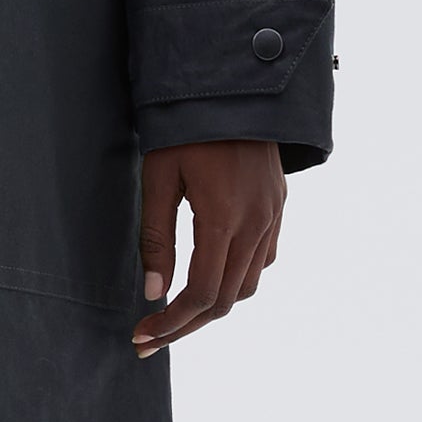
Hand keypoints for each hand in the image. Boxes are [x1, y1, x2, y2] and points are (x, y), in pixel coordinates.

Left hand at [133, 141, 284, 355]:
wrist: (237, 83)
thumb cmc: (186, 126)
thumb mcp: (158, 177)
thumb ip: (156, 238)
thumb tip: (154, 293)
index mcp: (224, 219)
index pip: (200, 294)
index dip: (170, 324)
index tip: (142, 336)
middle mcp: (257, 224)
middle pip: (225, 301)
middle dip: (186, 326)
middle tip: (150, 339)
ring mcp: (274, 216)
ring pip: (248, 285)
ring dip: (213, 305)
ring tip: (177, 312)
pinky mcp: (279, 206)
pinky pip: (263, 260)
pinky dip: (236, 278)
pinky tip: (210, 275)